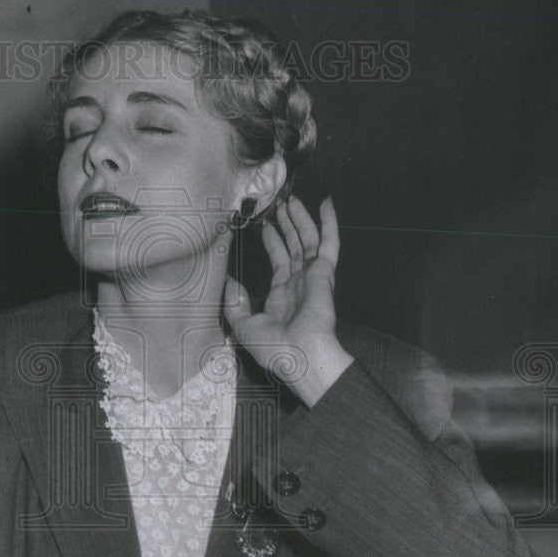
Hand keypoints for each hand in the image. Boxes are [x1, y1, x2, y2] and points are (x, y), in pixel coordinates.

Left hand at [224, 195, 353, 406]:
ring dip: (300, 219)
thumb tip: (228, 281)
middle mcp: (299, 283)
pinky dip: (329, 222)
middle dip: (286, 226)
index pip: (278, 261)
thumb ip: (235, 303)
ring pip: (308, 239)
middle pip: (293, 246)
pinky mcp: (324, 272)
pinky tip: (326, 203)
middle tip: (279, 206)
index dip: (273, 242)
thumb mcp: (243, 326)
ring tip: (292, 200)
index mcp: (282, 295)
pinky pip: (329, 242)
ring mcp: (313, 276)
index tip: (267, 225)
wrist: (299, 356)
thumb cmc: (274, 349)